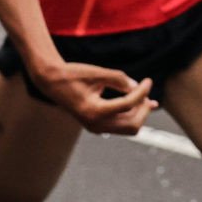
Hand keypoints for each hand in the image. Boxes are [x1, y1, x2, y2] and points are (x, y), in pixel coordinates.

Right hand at [37, 61, 156, 135]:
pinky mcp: (96, 125)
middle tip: (147, 90)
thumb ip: (118, 79)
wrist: (52, 82)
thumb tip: (137, 87)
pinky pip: (120, 126)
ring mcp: (96, 127)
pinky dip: (132, 116)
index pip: (128, 104)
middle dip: (144, 108)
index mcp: (95, 111)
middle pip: (132, 124)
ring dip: (140, 114)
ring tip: (149, 100)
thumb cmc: (73, 74)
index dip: (142, 92)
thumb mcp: (97, 73)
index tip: (148, 80)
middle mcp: (96, 124)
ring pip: (128, 128)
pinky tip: (140, 106)